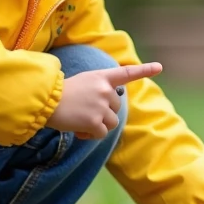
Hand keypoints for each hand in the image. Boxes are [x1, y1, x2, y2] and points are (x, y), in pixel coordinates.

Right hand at [47, 62, 161, 138]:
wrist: (44, 100)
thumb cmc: (59, 93)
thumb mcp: (82, 82)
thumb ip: (98, 89)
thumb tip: (109, 107)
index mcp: (101, 77)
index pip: (127, 73)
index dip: (144, 70)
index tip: (159, 67)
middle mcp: (105, 90)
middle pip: (116, 108)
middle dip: (103, 114)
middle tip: (83, 113)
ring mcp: (101, 105)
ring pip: (111, 123)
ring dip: (98, 126)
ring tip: (80, 122)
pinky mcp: (96, 121)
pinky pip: (101, 134)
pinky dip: (90, 136)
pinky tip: (78, 131)